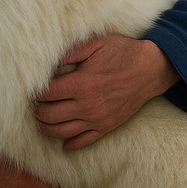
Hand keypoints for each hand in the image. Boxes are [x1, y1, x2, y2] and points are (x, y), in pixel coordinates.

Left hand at [35, 35, 178, 150]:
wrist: (152, 68)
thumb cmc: (123, 52)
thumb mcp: (96, 44)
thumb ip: (70, 53)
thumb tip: (47, 63)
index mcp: (82, 83)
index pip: (46, 94)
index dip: (36, 92)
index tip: (34, 88)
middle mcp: (87, 105)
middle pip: (48, 115)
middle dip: (37, 110)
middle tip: (36, 103)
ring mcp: (97, 119)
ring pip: (60, 132)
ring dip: (46, 127)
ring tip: (43, 119)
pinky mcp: (106, 127)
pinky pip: (82, 142)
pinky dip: (69, 144)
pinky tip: (63, 139)